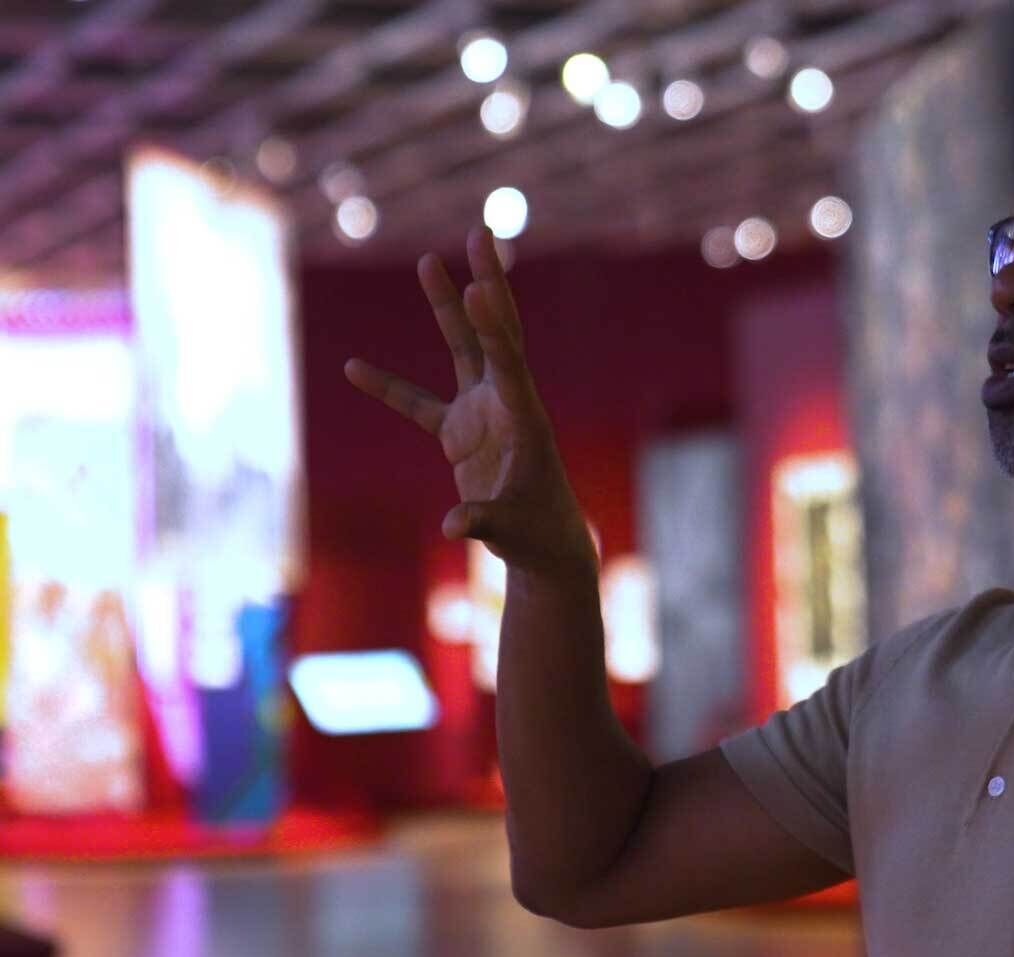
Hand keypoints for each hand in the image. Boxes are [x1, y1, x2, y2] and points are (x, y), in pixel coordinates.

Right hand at [346, 227, 596, 578]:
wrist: (543, 548)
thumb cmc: (535, 537)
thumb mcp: (510, 530)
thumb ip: (482, 521)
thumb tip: (454, 525)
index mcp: (525, 420)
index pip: (508, 364)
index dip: (494, 328)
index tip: (479, 288)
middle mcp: (507, 404)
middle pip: (496, 333)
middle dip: (488, 285)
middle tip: (482, 233)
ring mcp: (483, 413)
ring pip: (463, 349)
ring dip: (447, 307)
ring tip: (429, 261)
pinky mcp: (461, 432)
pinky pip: (418, 403)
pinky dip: (388, 388)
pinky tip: (352, 367)